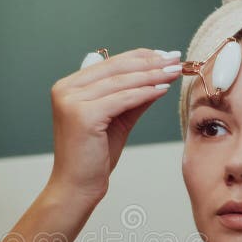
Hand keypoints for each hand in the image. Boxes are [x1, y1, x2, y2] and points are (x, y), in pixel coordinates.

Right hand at [48, 48, 181, 202]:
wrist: (77, 186)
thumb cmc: (94, 157)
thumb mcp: (117, 120)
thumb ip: (134, 97)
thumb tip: (160, 76)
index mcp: (68, 86)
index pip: (109, 63)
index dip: (140, 57)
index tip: (165, 55)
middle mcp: (66, 90)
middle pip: (116, 68)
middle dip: (149, 62)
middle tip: (175, 59)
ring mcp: (71, 101)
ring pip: (121, 82)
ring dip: (152, 75)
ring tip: (174, 72)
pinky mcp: (83, 115)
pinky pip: (123, 99)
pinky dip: (145, 93)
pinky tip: (163, 89)